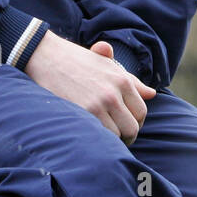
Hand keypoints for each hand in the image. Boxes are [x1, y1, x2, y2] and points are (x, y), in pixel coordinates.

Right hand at [24, 32, 156, 144]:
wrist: (45, 56)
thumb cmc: (75, 60)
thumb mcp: (105, 64)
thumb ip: (130, 80)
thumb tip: (151, 94)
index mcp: (122, 79)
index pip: (141, 111)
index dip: (135, 122)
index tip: (125, 126)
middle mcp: (114, 92)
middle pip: (132, 127)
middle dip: (126, 135)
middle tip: (115, 136)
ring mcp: (99, 104)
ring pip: (117, 136)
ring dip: (111, 140)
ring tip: (101, 136)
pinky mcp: (84, 113)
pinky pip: (101, 137)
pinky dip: (98, 140)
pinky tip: (90, 135)